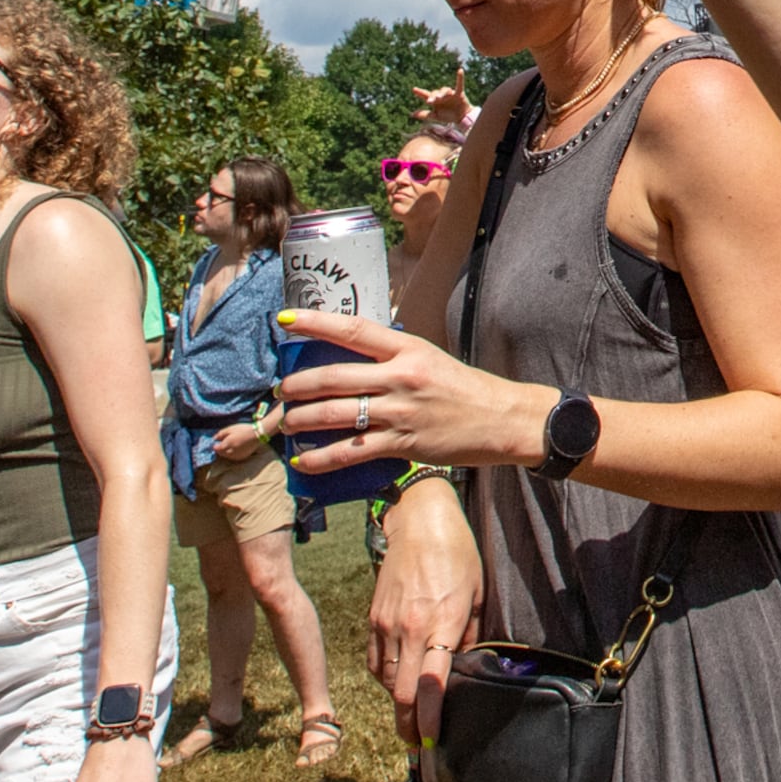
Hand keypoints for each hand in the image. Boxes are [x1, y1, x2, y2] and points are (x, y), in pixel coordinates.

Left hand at [211, 422, 264, 462]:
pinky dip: (231, 454)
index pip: (216, 448)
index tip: (216, 442)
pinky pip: (233, 458)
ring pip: (226, 456)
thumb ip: (220, 434)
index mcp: (227, 444)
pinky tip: (234, 449)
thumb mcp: (230, 429)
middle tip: (222, 443)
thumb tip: (213, 439)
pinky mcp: (241, 458)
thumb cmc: (243, 429)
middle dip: (219, 449)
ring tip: (229, 445)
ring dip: (225, 452)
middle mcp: (230, 452)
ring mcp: (236, 456)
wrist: (257, 435)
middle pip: (220, 453)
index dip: (214, 445)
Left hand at [275, 311, 553, 470]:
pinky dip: (321, 459)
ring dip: (301, 420)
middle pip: (334, 378)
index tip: (285, 320)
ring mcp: (400, 412)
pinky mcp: (403, 444)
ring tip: (284, 423)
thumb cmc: (463, 387)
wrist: (501, 419)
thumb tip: (351, 355)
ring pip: (336, 415)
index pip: (354, 330)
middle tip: (279, 390)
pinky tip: (303, 462)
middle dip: (297, 385)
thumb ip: (392, 356)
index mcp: (407, 349)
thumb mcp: (428, 358)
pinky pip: (351, 451)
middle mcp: (401, 377)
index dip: (316, 323)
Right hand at [370, 477, 480, 742]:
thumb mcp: (477, 594)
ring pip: (386, 682)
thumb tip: (463, 667)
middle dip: (409, 724)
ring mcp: (387, 625)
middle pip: (401, 693)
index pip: (432, 683)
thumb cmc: (457, 555)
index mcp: (441, 623)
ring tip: (412, 717)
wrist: (419, 523)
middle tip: (418, 744)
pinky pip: (375, 663)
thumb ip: (471, 635)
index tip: (431, 741)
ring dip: (398, 704)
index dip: (430, 717)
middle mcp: (409, 629)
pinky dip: (385, 679)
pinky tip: (398, 681)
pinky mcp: (373, 619)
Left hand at [415, 80, 474, 136]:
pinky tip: (460, 70)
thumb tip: (412, 114)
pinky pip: (459, 84)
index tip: (414, 89)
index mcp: (435, 101)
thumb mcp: (436, 116)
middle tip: (429, 101)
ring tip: (439, 97)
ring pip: (445, 90)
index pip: (426, 95)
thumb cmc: (447, 116)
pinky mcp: (459, 93)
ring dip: (442, 93)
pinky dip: (460, 78)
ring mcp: (450, 94)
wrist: (461, 118)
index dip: (420, 92)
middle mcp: (441, 95)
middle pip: (435, 93)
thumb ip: (425, 115)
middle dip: (432, 97)